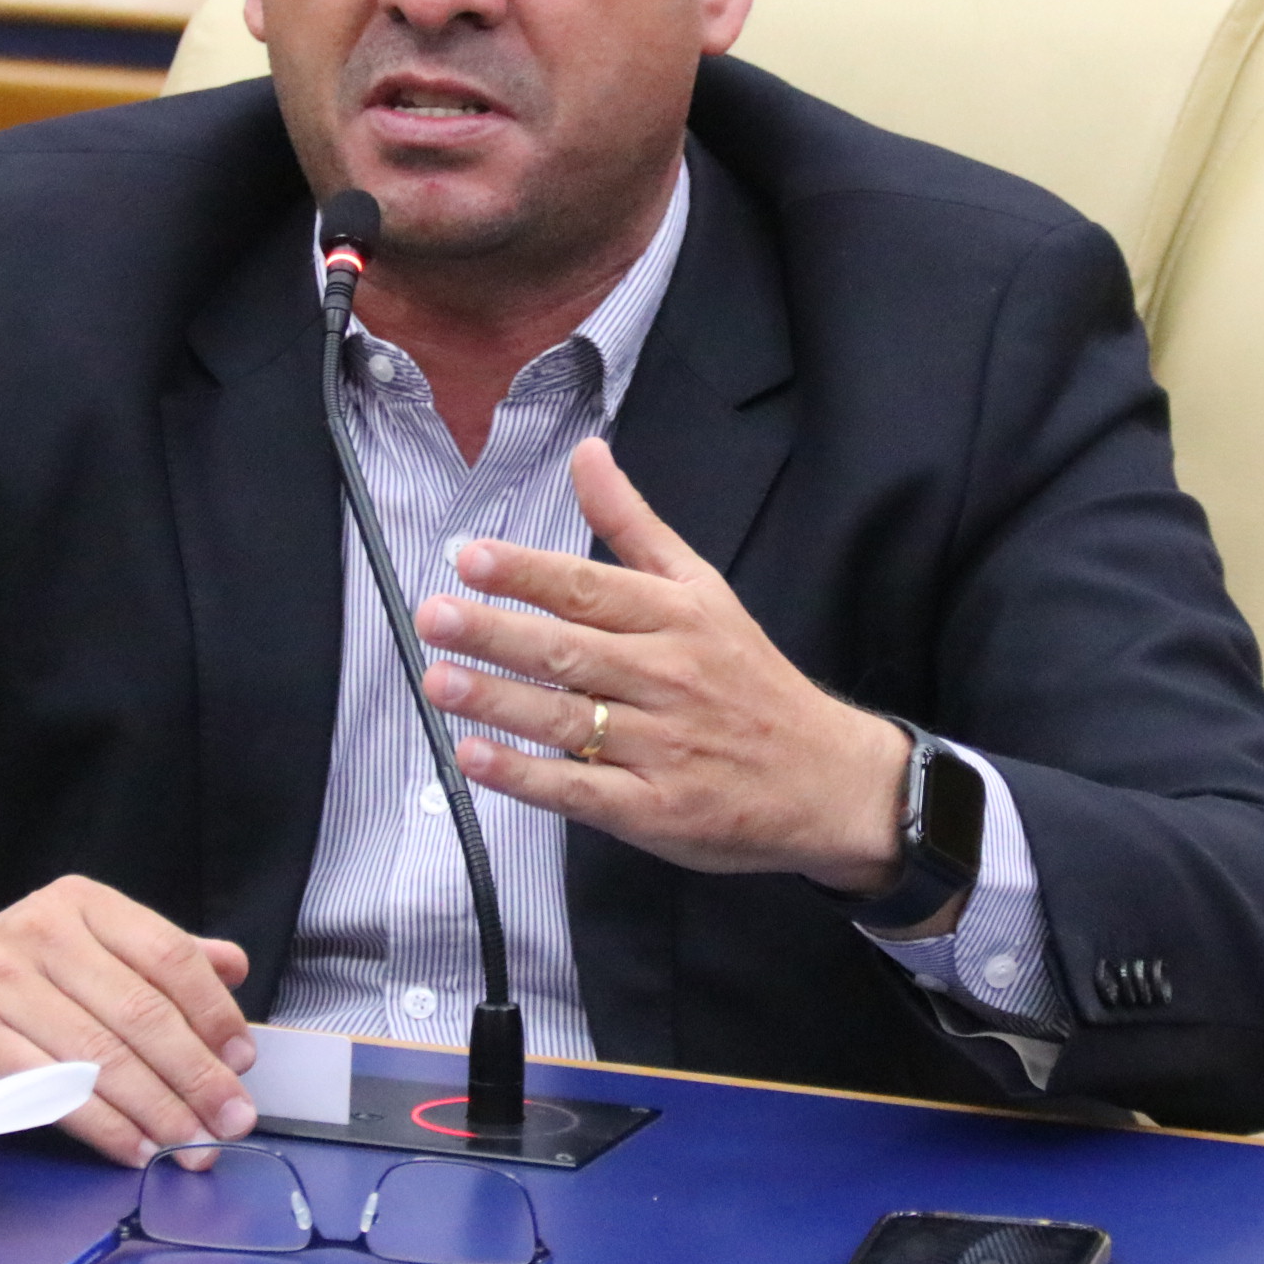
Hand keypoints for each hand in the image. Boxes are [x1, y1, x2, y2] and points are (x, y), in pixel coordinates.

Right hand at [0, 877, 257, 1165]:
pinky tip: (137, 1148)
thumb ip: (155, 956)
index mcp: (80, 904)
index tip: (243, 1058)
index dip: (213, 1012)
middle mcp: (42, 934)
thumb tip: (233, 967)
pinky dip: (105, 1127)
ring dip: (159, 1111)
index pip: (167, 954)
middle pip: (141, 1012)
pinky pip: (56, 1091)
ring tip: (194, 1144)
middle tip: (232, 1118)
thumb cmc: (8, 978)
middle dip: (198, 1075)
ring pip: (102, 1057)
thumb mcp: (81, 945)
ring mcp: (2, 985)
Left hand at [415, 438, 913, 894]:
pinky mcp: (655, 810)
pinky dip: (528, 777)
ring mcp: (662, 746)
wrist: (828, 779)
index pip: (591, 589)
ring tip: (440, 681)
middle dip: (497, 632)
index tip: (472, 559)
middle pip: (570, 650)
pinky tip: (478, 759)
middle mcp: (667, 676)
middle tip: (436, 616)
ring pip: (570, 718)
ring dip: (499, 700)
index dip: (529, 573)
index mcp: (675, 617)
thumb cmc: (750, 679)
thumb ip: (634, 525)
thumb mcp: (702, 588)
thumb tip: (586, 454)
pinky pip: (582, 790)